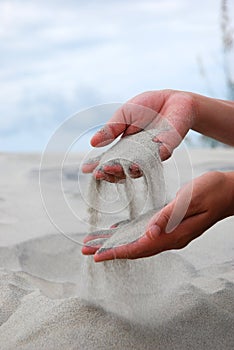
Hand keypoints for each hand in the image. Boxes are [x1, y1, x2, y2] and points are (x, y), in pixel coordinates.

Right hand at [82, 89, 195, 180]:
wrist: (173, 99)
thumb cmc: (147, 107)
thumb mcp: (123, 115)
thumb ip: (111, 129)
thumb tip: (93, 143)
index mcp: (125, 148)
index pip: (110, 160)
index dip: (98, 165)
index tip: (86, 169)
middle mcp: (137, 155)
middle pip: (122, 170)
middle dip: (109, 172)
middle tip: (99, 173)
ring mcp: (151, 155)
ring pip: (137, 169)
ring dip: (124, 171)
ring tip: (112, 169)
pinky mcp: (166, 150)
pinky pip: (155, 159)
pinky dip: (146, 162)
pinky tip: (134, 165)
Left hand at [83, 171, 233, 261]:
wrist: (228, 191)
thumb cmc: (211, 191)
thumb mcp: (189, 199)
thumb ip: (168, 216)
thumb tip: (149, 233)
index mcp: (174, 234)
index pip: (139, 247)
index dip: (117, 252)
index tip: (97, 256)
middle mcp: (170, 238)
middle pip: (135, 248)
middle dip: (110, 250)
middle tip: (87, 251)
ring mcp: (171, 233)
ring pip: (137, 242)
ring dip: (117, 243)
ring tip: (96, 243)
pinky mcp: (170, 224)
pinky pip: (145, 233)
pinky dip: (129, 233)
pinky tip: (118, 231)